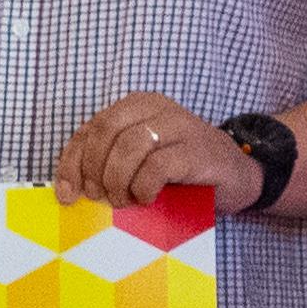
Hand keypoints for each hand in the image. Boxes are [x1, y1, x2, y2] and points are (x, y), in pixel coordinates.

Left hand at [56, 92, 261, 211]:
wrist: (238, 175)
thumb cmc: (183, 171)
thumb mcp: (141, 161)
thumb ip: (112, 162)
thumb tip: (73, 188)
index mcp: (137, 106)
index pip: (90, 129)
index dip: (72, 163)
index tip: (68, 194)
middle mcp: (156, 108)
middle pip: (105, 131)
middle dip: (94, 170)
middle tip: (100, 197)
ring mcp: (179, 126)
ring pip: (129, 146)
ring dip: (118, 180)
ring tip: (123, 201)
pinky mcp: (196, 150)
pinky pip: (157, 166)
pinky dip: (144, 187)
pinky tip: (147, 198)